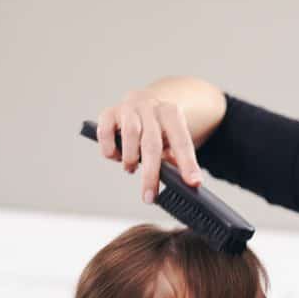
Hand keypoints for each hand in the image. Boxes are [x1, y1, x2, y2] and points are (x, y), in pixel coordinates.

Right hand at [95, 77, 227, 203]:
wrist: (144, 101)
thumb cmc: (160, 128)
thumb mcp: (173, 140)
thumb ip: (178, 160)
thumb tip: (186, 183)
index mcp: (172, 114)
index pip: (182, 142)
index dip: (188, 164)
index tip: (193, 183)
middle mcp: (151, 108)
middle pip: (152, 144)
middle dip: (151, 174)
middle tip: (149, 196)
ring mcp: (129, 109)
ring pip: (129, 134)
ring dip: (129, 158)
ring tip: (130, 169)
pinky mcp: (109, 113)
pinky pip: (105, 132)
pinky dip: (109, 149)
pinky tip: (114, 156)